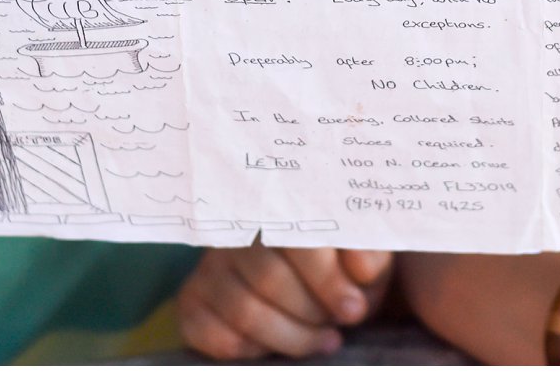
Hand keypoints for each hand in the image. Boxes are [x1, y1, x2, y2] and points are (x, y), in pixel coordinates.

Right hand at [176, 243, 391, 359]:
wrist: (304, 283)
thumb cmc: (339, 268)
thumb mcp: (364, 259)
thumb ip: (369, 256)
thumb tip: (359, 269)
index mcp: (281, 209)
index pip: (296, 239)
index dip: (327, 279)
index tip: (353, 310)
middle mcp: (238, 233)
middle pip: (269, 279)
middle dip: (310, 313)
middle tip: (335, 328)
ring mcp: (210, 267)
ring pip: (244, 311)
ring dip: (290, 338)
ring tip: (321, 342)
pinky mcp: (190, 301)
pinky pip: (212, 333)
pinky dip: (249, 350)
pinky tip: (274, 347)